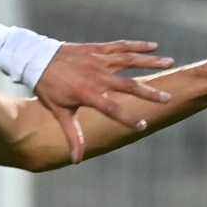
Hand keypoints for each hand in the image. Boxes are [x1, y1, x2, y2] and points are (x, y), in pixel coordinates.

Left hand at [32, 41, 173, 162]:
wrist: (36, 58)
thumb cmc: (48, 88)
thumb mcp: (59, 112)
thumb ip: (72, 135)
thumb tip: (77, 161)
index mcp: (87, 93)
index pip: (111, 108)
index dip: (127, 118)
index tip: (143, 125)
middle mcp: (96, 75)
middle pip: (127, 84)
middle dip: (148, 92)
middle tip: (167, 98)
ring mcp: (98, 60)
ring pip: (129, 60)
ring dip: (150, 62)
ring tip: (170, 63)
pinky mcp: (98, 48)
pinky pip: (121, 46)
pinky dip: (137, 46)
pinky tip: (154, 46)